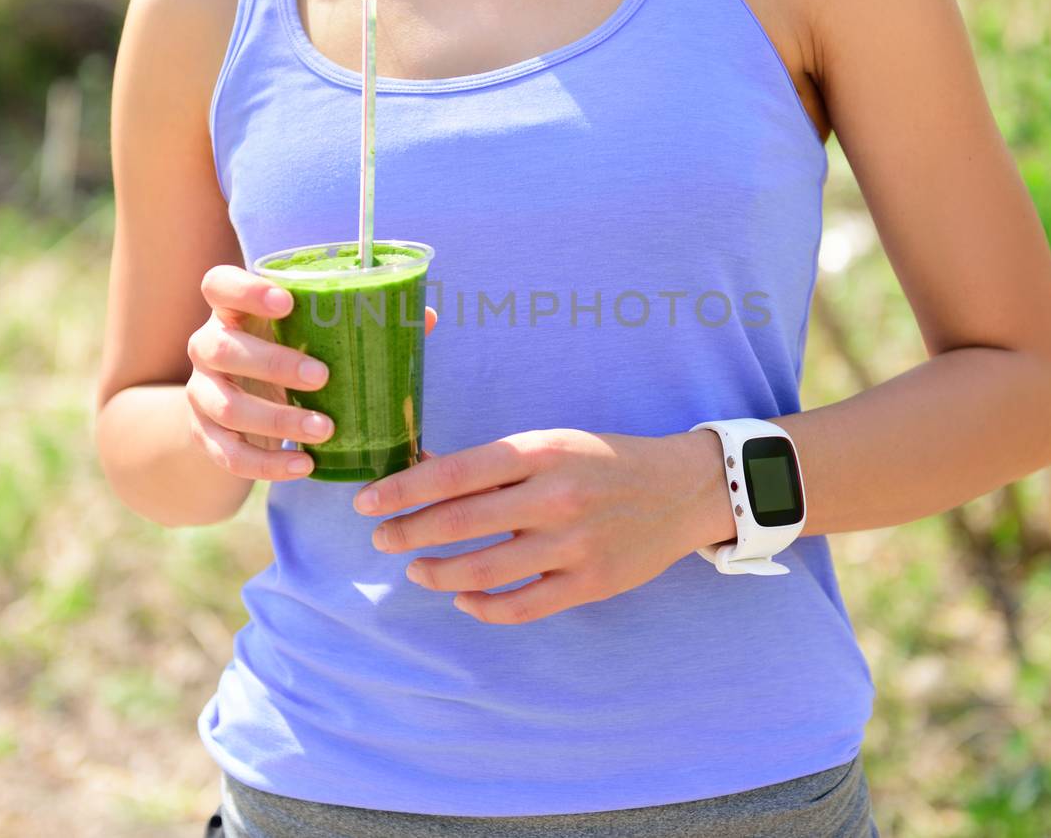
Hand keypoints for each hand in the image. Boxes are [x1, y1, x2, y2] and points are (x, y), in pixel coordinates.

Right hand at [184, 264, 435, 479]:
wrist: (236, 412)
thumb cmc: (287, 356)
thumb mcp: (309, 336)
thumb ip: (360, 324)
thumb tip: (425, 317)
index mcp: (233, 311)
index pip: (219, 285)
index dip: (245, 289)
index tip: (287, 300)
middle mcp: (208, 346)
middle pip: (222, 348)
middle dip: (273, 363)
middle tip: (323, 377)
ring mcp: (201, 393)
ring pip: (225, 405)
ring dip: (276, 420)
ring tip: (324, 430)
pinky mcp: (205, 435)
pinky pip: (227, 454)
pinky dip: (266, 464)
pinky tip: (303, 466)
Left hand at [352, 428, 734, 623]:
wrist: (682, 489)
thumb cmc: (604, 460)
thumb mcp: (551, 442)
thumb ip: (492, 463)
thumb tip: (420, 470)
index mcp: (541, 452)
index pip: (453, 473)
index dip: (402, 490)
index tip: (367, 504)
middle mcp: (554, 498)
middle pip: (458, 523)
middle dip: (407, 533)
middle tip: (381, 539)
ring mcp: (573, 545)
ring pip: (482, 570)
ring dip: (437, 573)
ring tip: (418, 569)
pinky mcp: (590, 583)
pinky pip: (520, 606)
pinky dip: (482, 607)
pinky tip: (463, 598)